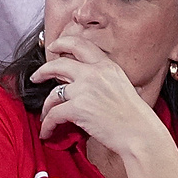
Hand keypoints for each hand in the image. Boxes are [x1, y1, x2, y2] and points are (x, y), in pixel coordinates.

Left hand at [30, 28, 169, 156]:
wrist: (141, 135)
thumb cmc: (136, 118)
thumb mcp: (124, 87)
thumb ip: (105, 79)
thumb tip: (85, 83)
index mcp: (108, 66)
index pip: (80, 45)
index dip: (62, 43)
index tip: (54, 47)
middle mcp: (94, 74)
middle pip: (58, 64)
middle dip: (42, 71)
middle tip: (36, 77)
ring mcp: (84, 90)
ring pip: (53, 94)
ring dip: (46, 106)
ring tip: (45, 115)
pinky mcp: (78, 108)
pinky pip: (53, 115)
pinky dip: (47, 125)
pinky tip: (46, 131)